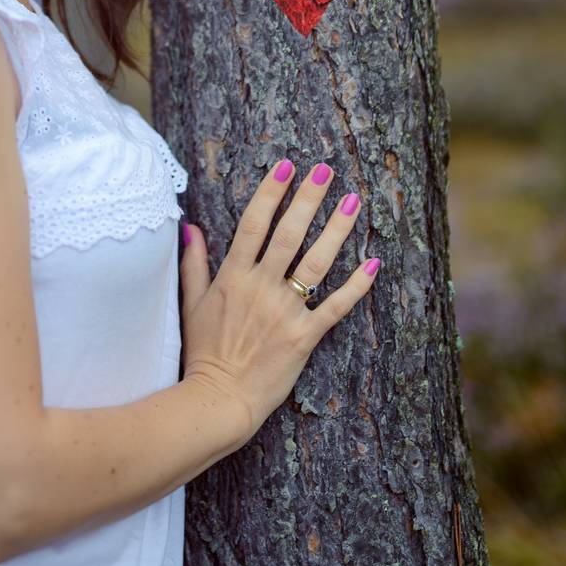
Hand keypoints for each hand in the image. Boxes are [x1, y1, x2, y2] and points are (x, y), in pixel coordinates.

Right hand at [178, 158, 378, 442]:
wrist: (218, 399)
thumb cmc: (204, 352)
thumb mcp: (192, 303)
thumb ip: (193, 263)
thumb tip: (191, 228)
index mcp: (233, 275)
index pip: (254, 223)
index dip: (271, 192)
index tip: (286, 165)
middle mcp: (261, 287)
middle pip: (289, 233)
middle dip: (309, 198)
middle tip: (326, 170)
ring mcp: (285, 311)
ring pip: (316, 262)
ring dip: (336, 230)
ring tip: (354, 202)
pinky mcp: (305, 336)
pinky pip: (335, 306)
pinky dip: (356, 286)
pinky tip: (374, 263)